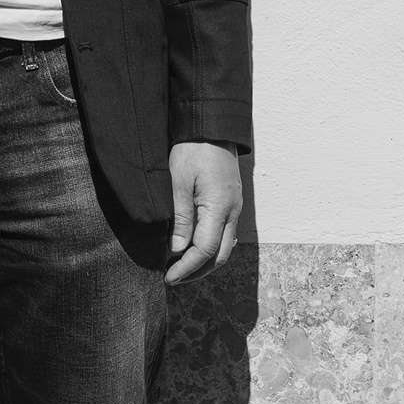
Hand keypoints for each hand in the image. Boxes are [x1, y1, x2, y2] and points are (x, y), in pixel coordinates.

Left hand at [165, 141, 241, 285]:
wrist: (211, 125)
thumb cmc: (193, 149)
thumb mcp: (179, 182)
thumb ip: (181, 218)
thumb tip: (177, 250)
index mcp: (219, 208)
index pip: (205, 251)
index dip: (186, 268)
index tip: (168, 277)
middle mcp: (232, 211)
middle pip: (219, 256)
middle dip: (197, 272)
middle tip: (173, 277)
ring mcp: (235, 207)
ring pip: (225, 247)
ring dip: (204, 262)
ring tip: (180, 266)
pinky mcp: (232, 201)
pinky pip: (225, 234)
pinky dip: (211, 247)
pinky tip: (193, 247)